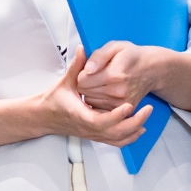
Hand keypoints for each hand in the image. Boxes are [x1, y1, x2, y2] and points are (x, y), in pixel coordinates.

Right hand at [0, 51, 153, 151]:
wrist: (43, 117)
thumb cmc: (53, 99)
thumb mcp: (65, 81)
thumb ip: (76, 65)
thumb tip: (82, 48)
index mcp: (80, 115)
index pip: (101, 121)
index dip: (117, 116)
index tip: (129, 105)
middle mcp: (88, 128)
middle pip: (115, 133)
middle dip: (134, 122)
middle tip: (147, 109)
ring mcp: (92, 134)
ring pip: (117, 140)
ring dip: (134, 130)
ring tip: (146, 116)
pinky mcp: (95, 136)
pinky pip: (115, 142)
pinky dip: (129, 137)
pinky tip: (139, 129)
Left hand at [78, 41, 190, 113]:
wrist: (152, 69)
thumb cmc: (131, 56)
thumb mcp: (115, 46)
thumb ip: (98, 56)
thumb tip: (87, 69)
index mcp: (113, 75)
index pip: (82, 81)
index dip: (81, 73)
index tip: (89, 69)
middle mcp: (118, 92)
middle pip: (85, 92)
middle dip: (85, 84)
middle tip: (94, 75)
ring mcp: (121, 103)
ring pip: (91, 102)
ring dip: (91, 93)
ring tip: (100, 83)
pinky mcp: (124, 110)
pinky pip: (101, 109)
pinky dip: (99, 101)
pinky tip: (105, 92)